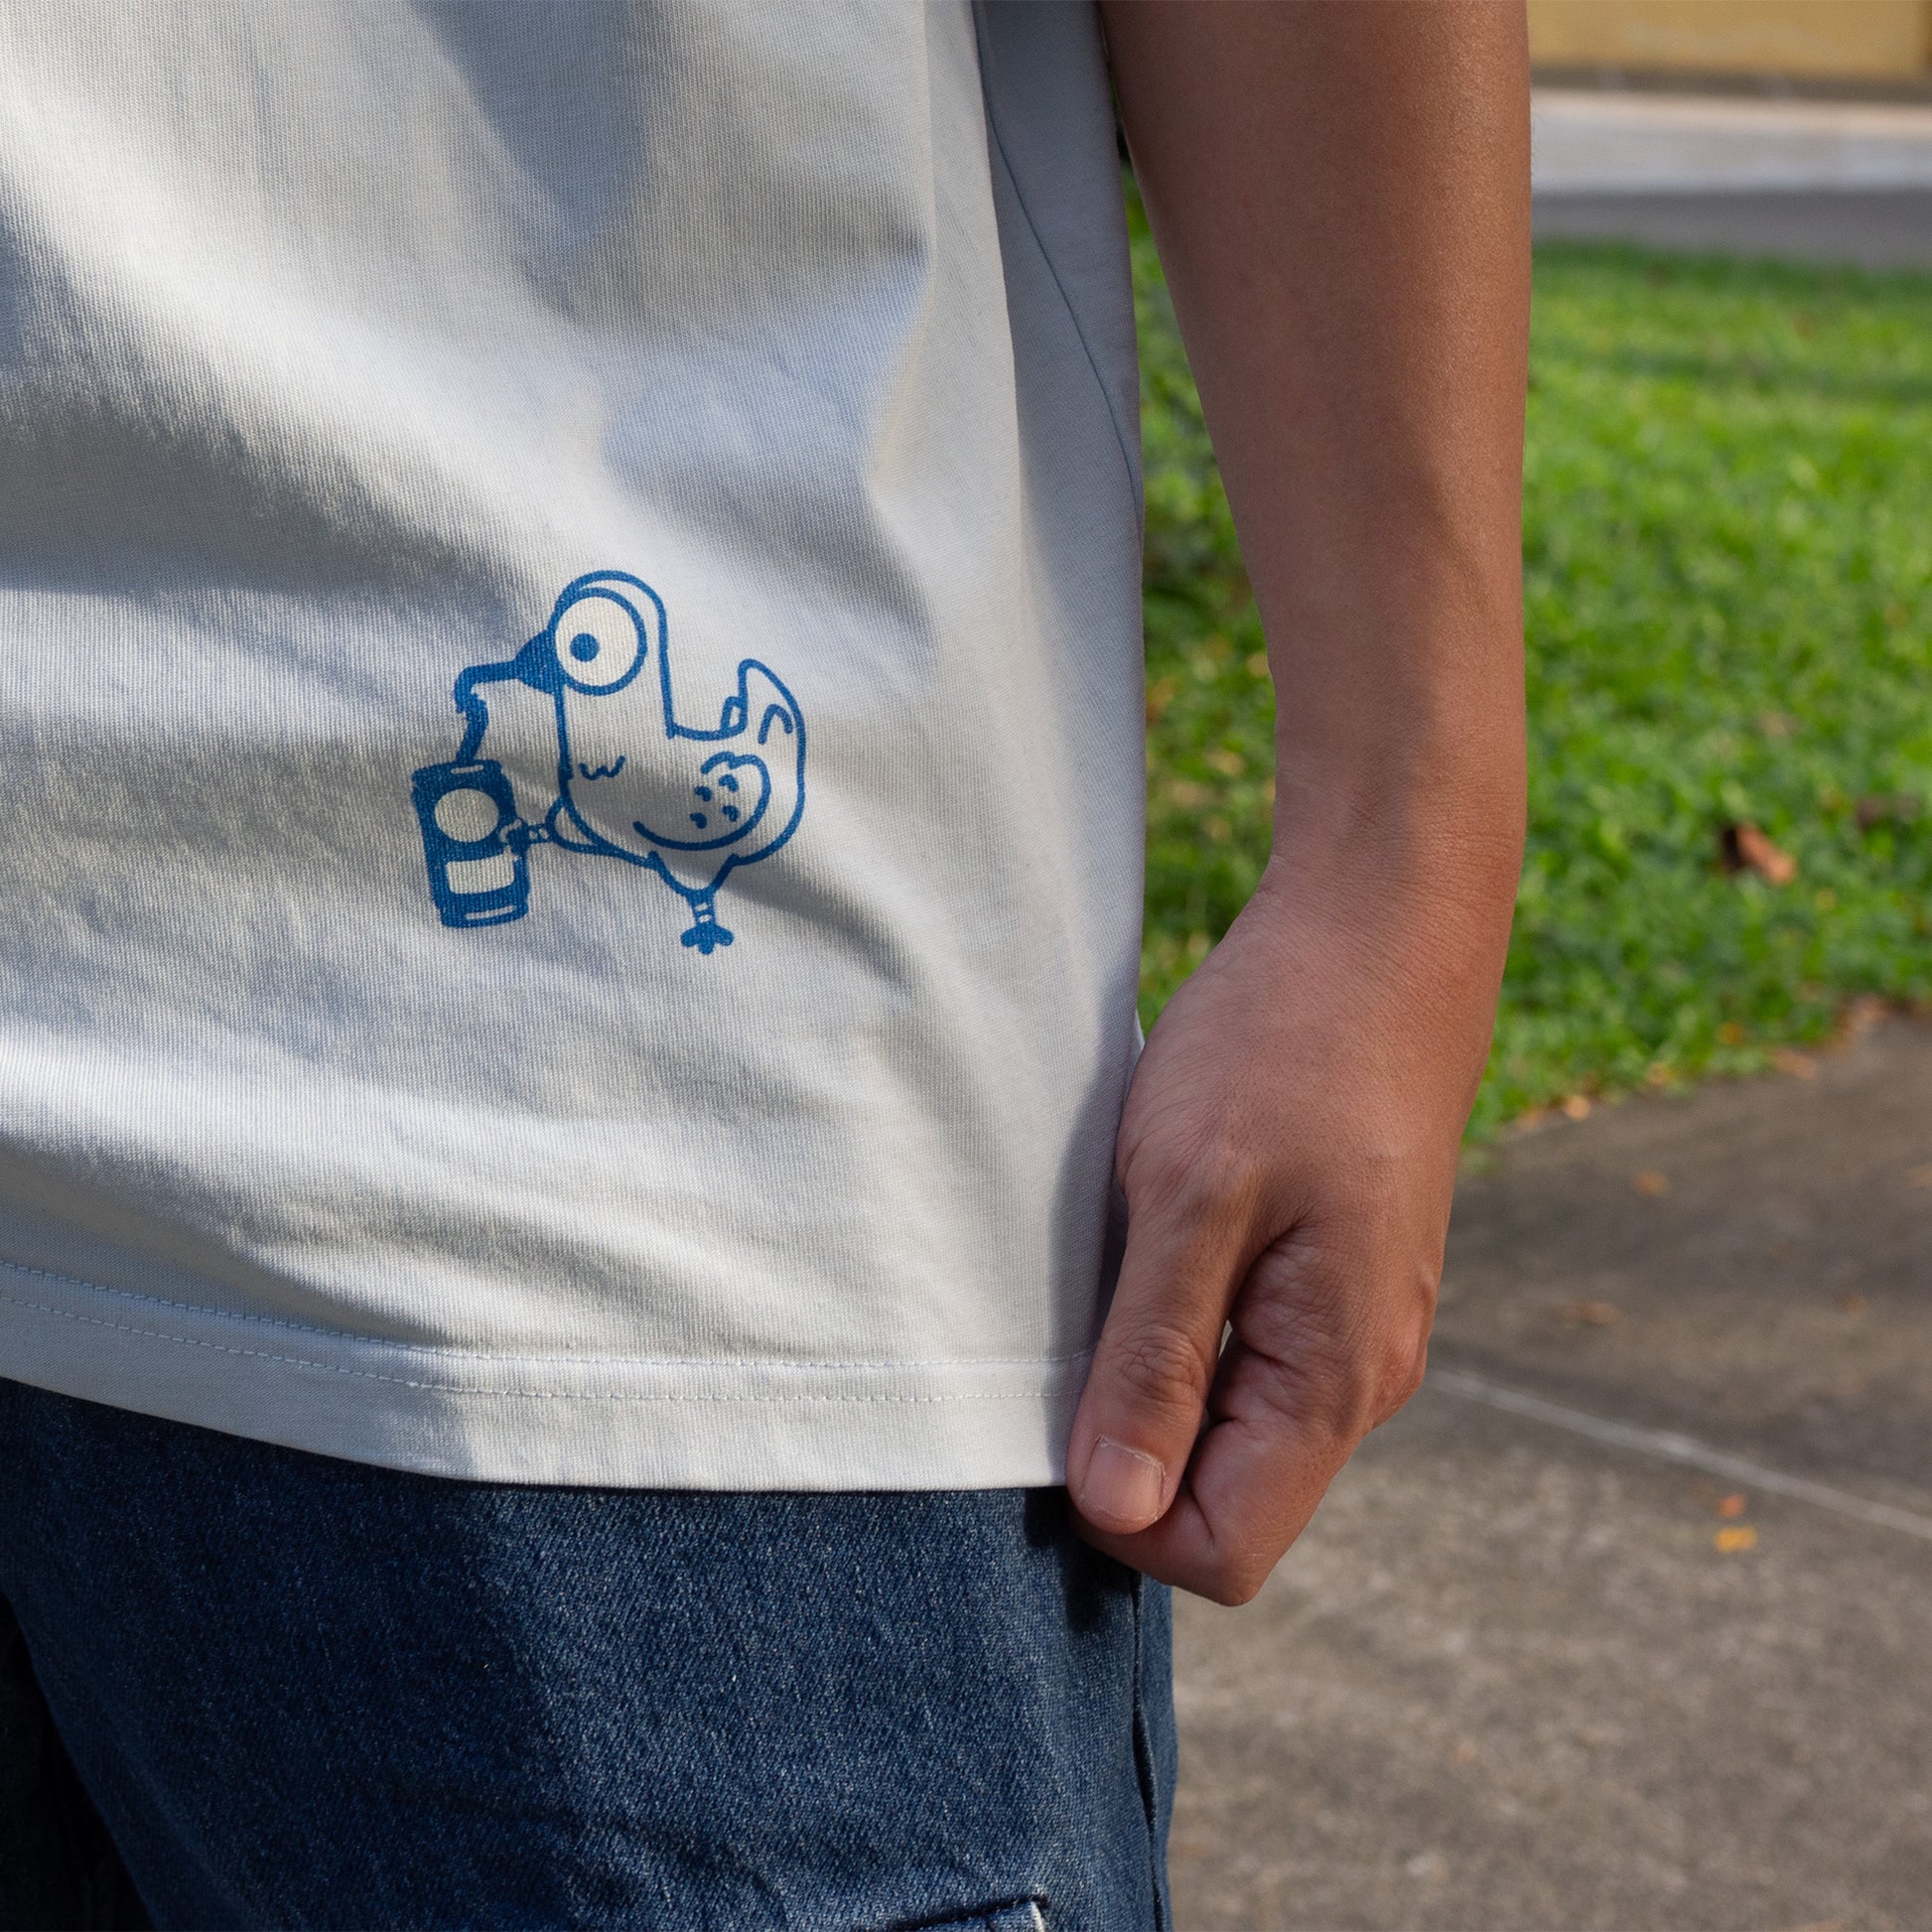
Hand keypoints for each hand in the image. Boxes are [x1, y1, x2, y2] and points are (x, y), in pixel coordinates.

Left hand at [1066, 845, 1506, 1602]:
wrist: (1381, 930)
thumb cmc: (1285, 1046)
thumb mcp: (1193, 1196)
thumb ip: (1157, 1360)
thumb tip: (1116, 1511)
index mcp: (1335, 1379)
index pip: (1221, 1551)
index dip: (1121, 1512)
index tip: (1057, 1402)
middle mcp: (1360, 1377)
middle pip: (1223, 1497)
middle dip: (1128, 1437)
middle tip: (1075, 1312)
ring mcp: (1352, 1326)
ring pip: (1226, 1421)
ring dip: (1148, 1368)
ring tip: (1118, 1253)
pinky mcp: (1332, 1277)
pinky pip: (1242, 1351)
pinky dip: (1177, 1317)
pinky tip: (1153, 1228)